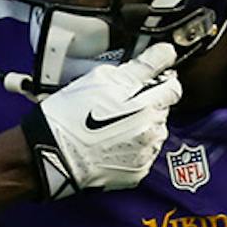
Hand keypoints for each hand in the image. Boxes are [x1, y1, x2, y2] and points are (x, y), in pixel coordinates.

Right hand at [22, 44, 181, 198]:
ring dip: (140, 129)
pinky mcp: (137, 173)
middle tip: (117, 107)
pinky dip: (131, 150)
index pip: (174, 88)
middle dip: (146, 106)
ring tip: (111, 129)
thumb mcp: (102, 78)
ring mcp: (146, 154)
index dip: (160, 83)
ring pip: (153, 134)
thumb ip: (142, 65)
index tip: (146, 84)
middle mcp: (153, 130)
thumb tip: (166, 53)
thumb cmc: (72, 114)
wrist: (52, 153)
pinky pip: (142, 156)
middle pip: (162, 112)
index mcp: (148, 103)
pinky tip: (110, 145)